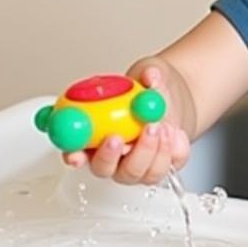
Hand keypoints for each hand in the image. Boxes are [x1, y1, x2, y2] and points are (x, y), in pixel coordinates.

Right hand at [62, 65, 190, 183]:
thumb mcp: (149, 73)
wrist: (172, 100)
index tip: (77, 151)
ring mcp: (134, 167)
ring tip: (160, 125)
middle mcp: (111, 156)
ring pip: (137, 173)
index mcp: (93, 133)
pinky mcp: (158, 170)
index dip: (73, 154)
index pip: (74, 150)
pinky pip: (166, 169)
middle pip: (103, 169)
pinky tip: (175, 133)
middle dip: (110, 156)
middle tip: (120, 136)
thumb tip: (151, 76)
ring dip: (148, 150)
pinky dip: (173, 152)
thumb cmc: (148, 90)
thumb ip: (149, 74)